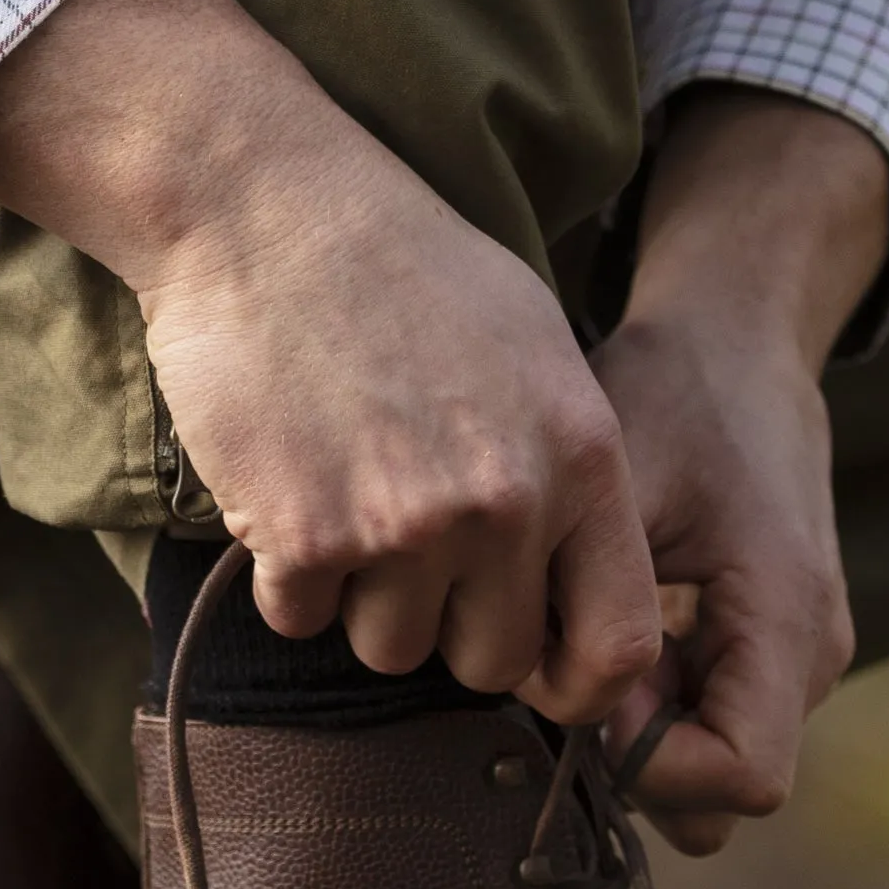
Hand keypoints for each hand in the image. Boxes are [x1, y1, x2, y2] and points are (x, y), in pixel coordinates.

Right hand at [0, 0, 659, 721]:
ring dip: (361, 599)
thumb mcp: (537, 350)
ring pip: (389, 649)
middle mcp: (506, 502)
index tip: (537, 669)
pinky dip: (284, 572)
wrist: (268, 206)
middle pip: (492, 662)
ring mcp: (404, 524)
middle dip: (451, 627)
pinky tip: (287, 479)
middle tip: (411, 549)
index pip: (620, 642)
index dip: (578, 682)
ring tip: (347, 491)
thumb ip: (569, 474)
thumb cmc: (407, 268)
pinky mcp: (303, 534)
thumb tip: (577, 597)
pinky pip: (299, 618)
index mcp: (581, 456)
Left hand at [587, 87, 888, 854]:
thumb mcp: (620, 480)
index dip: (648, 763)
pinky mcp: (774, 642)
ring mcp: (800, 653)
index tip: (584, 687)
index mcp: (790, 617)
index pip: (743, 779)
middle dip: (636, 758)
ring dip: (640, 727)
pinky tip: (611, 621)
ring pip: (714, 762)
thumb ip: (597, 602)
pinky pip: (713, 716)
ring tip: (589, 632)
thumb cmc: (676, 392)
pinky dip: (654, 698)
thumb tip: (564, 707)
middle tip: (571, 667)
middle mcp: (813, 654)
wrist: (739, 336)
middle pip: (725, 791)